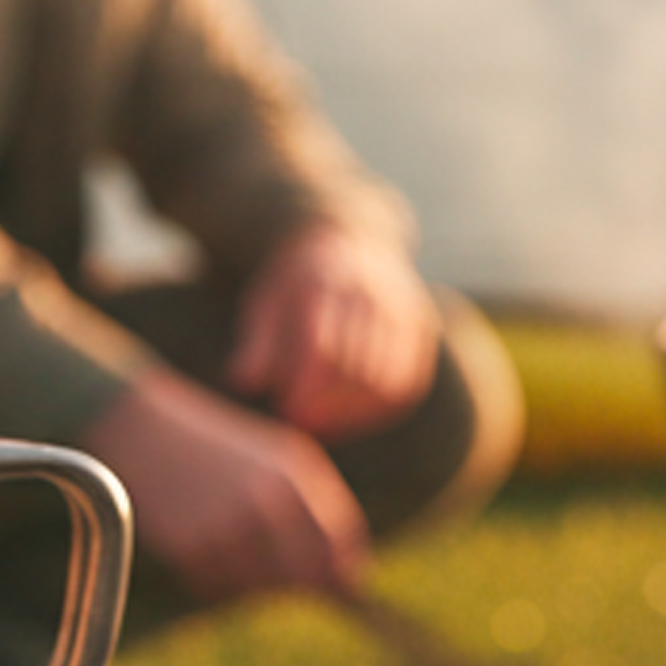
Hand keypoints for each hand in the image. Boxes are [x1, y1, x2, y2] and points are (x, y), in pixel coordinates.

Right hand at [84, 368, 370, 602]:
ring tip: (227, 547)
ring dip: (250, 583)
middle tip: (270, 568)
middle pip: (304, 578)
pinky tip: (201, 546)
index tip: (330, 585)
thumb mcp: (277, 462)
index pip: (340, 550)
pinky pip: (219, 591)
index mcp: (297, 477)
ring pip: (261, 590)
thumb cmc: (219, 449)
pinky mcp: (193, 546)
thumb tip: (350, 578)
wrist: (146, 430)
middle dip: (295, 585)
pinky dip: (215, 581)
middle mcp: (269, 503)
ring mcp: (230, 526)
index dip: (339, 575)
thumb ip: (318, 512)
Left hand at [223, 223, 438, 443]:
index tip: (286, 413)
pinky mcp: (421, 329)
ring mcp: (404, 310)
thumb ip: (255, 341)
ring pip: (389, 379)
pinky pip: (411, 382)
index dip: (305, 388)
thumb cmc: (296, 282)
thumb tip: (243, 383)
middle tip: (303, 425)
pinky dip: (383, 410)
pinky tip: (352, 419)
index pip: (322, 347)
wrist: (349, 239)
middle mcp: (372, 293)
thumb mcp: (265, 300)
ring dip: (356, 414)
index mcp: (326, 282)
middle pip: (358, 368)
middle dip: (329, 407)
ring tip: (325, 427)